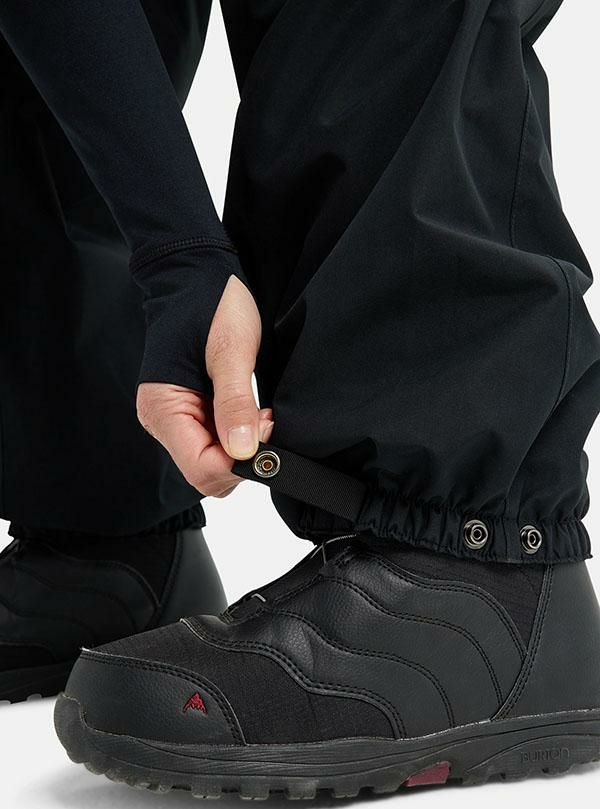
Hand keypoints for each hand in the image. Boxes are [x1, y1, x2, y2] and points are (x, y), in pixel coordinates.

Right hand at [136, 276, 272, 496]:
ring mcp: (175, 419)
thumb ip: (235, 403)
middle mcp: (163, 420)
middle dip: (241, 457)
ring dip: (242, 445)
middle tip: (264, 420)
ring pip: (213, 461)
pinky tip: (250, 410)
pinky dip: (238, 434)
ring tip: (258, 411)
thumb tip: (243, 452)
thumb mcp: (232, 353)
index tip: (264, 430)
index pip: (201, 468)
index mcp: (163, 408)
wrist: (198, 277)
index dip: (238, 462)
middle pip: (206, 471)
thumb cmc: (211, 305)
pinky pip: (215, 442)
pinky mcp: (190, 412)